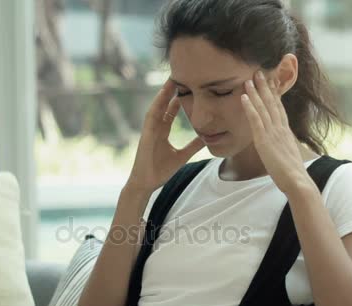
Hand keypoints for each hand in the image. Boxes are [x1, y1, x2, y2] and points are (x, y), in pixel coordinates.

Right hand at [127, 78, 205, 192]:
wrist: (146, 183)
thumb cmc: (160, 171)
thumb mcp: (181, 156)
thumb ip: (192, 146)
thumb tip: (206, 139)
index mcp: (162, 132)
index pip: (170, 111)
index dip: (178, 100)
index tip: (187, 87)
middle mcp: (155, 128)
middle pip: (164, 105)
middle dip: (171, 91)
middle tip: (180, 76)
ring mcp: (149, 130)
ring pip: (157, 107)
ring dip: (163, 94)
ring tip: (171, 80)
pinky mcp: (146, 135)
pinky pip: (151, 117)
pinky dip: (156, 105)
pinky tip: (162, 95)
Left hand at [240, 71, 312, 194]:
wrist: (297, 182)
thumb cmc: (292, 173)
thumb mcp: (287, 155)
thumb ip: (282, 147)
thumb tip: (280, 146)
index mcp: (286, 131)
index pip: (279, 108)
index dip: (274, 93)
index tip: (270, 81)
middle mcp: (280, 129)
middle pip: (272, 103)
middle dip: (265, 87)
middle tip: (259, 72)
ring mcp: (273, 133)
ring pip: (263, 108)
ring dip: (255, 92)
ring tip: (248, 78)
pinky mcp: (265, 141)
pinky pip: (256, 120)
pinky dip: (250, 107)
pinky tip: (244, 97)